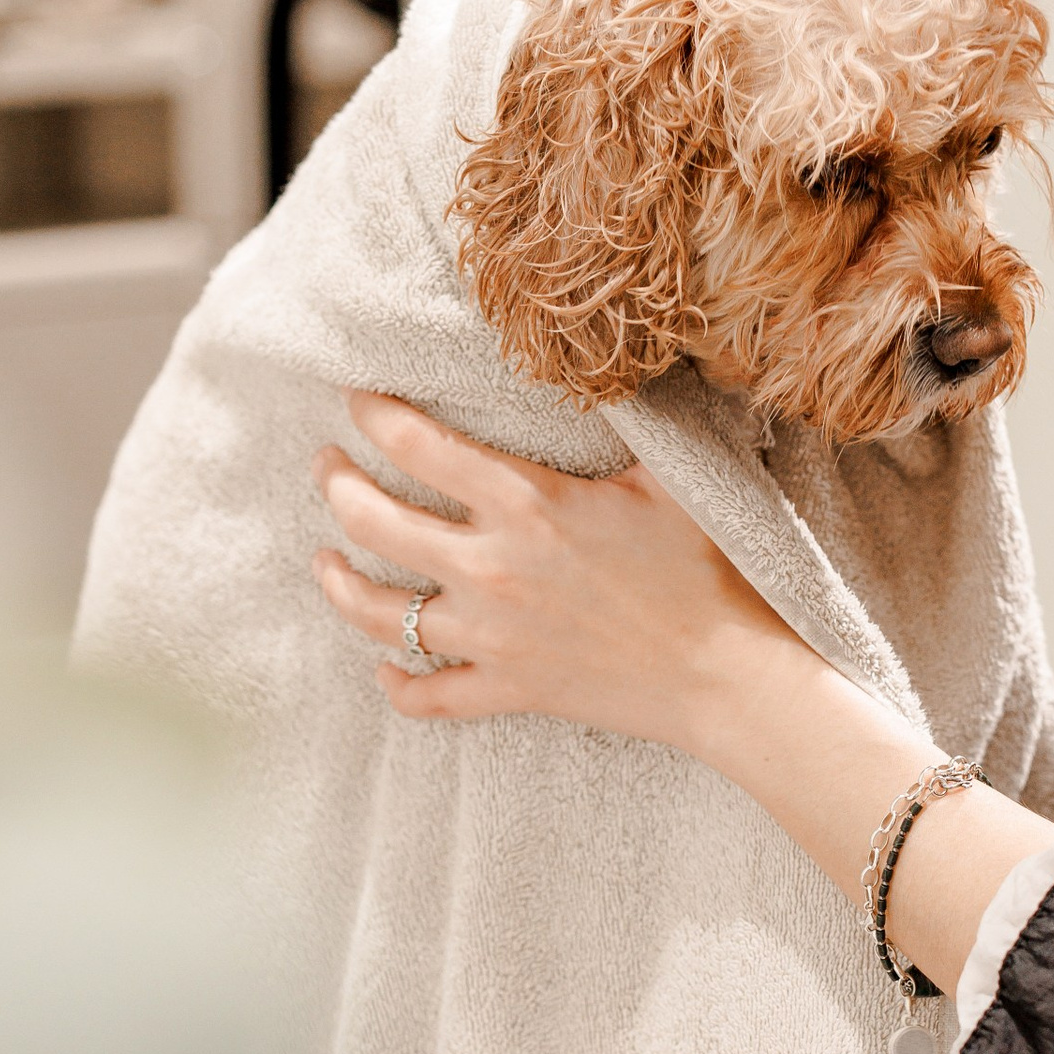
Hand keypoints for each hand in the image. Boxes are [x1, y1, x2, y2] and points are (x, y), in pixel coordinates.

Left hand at [310, 390, 800, 747]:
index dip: (376, 415)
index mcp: (527, 503)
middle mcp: (492, 567)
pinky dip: (397, 683)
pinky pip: (427, 695)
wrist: (728, 674)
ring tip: (324, 559)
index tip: (358, 400)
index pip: (419, 445)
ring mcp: (492, 635)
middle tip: (325, 467)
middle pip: (373, 521)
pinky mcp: (507, 689)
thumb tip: (608, 358)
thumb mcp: (667, 475)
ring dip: (339, 581)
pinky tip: (383, 667)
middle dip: (336, 485)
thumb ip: (624, 418)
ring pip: (378, 612)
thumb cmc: (706, 569)